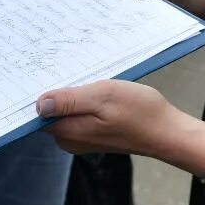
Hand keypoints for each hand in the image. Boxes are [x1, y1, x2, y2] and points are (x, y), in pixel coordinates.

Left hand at [37, 79, 194, 159]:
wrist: (167, 132)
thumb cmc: (140, 112)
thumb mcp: (103, 97)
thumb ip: (69, 101)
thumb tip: (39, 105)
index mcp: (68, 132)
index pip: (37, 113)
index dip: (37, 91)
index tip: (40, 71)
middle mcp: (70, 139)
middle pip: (49, 110)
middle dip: (53, 89)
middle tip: (64, 66)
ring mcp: (81, 137)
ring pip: (64, 109)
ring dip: (69, 92)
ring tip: (81, 73)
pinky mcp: (92, 133)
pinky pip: (77, 112)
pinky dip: (81, 98)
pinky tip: (92, 86)